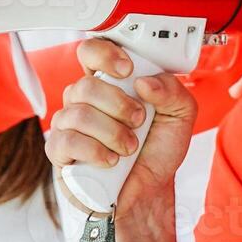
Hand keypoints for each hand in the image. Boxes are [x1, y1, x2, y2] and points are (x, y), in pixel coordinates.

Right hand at [47, 39, 197, 217]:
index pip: (91, 52)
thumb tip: (144, 82)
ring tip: (129, 146)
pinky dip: (95, 151)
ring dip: (112, 132)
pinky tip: (111, 160)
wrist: (150, 190)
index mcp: (110, 82)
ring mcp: (69, 125)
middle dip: (119, 105)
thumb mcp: (181, 114)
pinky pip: (66, 141)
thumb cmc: (158, 148)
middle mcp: (85, 100)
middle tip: (139, 121)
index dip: (104, 54)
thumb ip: (172, 90)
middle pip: (86, 85)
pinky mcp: (60, 152)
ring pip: (78, 114)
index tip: (127, 70)